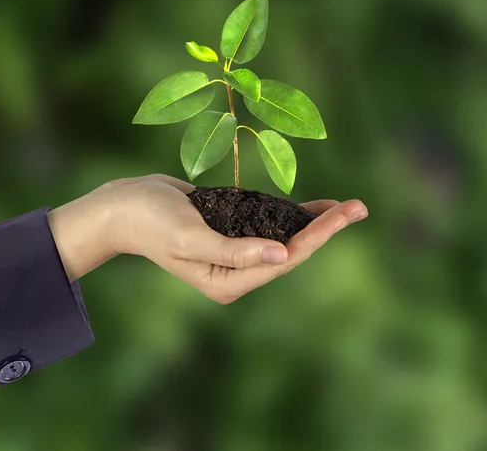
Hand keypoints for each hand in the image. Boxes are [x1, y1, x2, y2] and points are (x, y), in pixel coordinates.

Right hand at [48, 174, 367, 302]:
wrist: (127, 205)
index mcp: (229, 281)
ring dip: (315, 222)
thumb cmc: (152, 221)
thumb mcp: (190, 236)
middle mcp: (238, 271)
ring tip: (348, 206)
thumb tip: (283, 257)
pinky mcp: (234, 231)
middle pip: (293, 250)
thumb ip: (235, 251)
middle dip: (325, 228)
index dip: (318, 236)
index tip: (345, 214)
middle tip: (359, 207)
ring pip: (286, 237)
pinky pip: (271, 224)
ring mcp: (237, 252)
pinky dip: (293, 214)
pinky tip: (315, 206)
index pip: (285, 259)